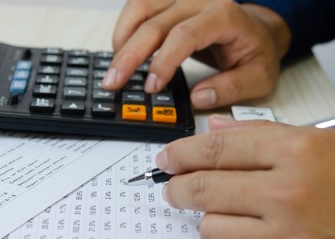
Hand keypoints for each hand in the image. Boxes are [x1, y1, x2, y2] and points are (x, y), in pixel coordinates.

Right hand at [102, 0, 290, 109]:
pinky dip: (126, 28)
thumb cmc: (256, 52)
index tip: (150, 87)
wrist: (256, 31)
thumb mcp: (258, 77)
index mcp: (224, 16)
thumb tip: (199, 98)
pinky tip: (122, 49)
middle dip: (129, 55)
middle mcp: (200, 1)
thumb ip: (231, 88)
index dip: (163, 61)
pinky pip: (140, 6)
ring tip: (115, 68)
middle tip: (113, 82)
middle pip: (154, 22)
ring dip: (122, 38)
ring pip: (140, 7)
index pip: (184, 35)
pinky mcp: (170, 2)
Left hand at [156, 115, 334, 238]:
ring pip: (211, 230)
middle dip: (178, 188)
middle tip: (173, 187)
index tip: (166, 159)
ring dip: (211, 222)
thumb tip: (214, 128)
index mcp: (297, 152)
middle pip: (203, 188)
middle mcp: (290, 195)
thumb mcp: (315, 143)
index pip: (215, 149)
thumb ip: (260, 134)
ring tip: (225, 215)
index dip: (181, 153)